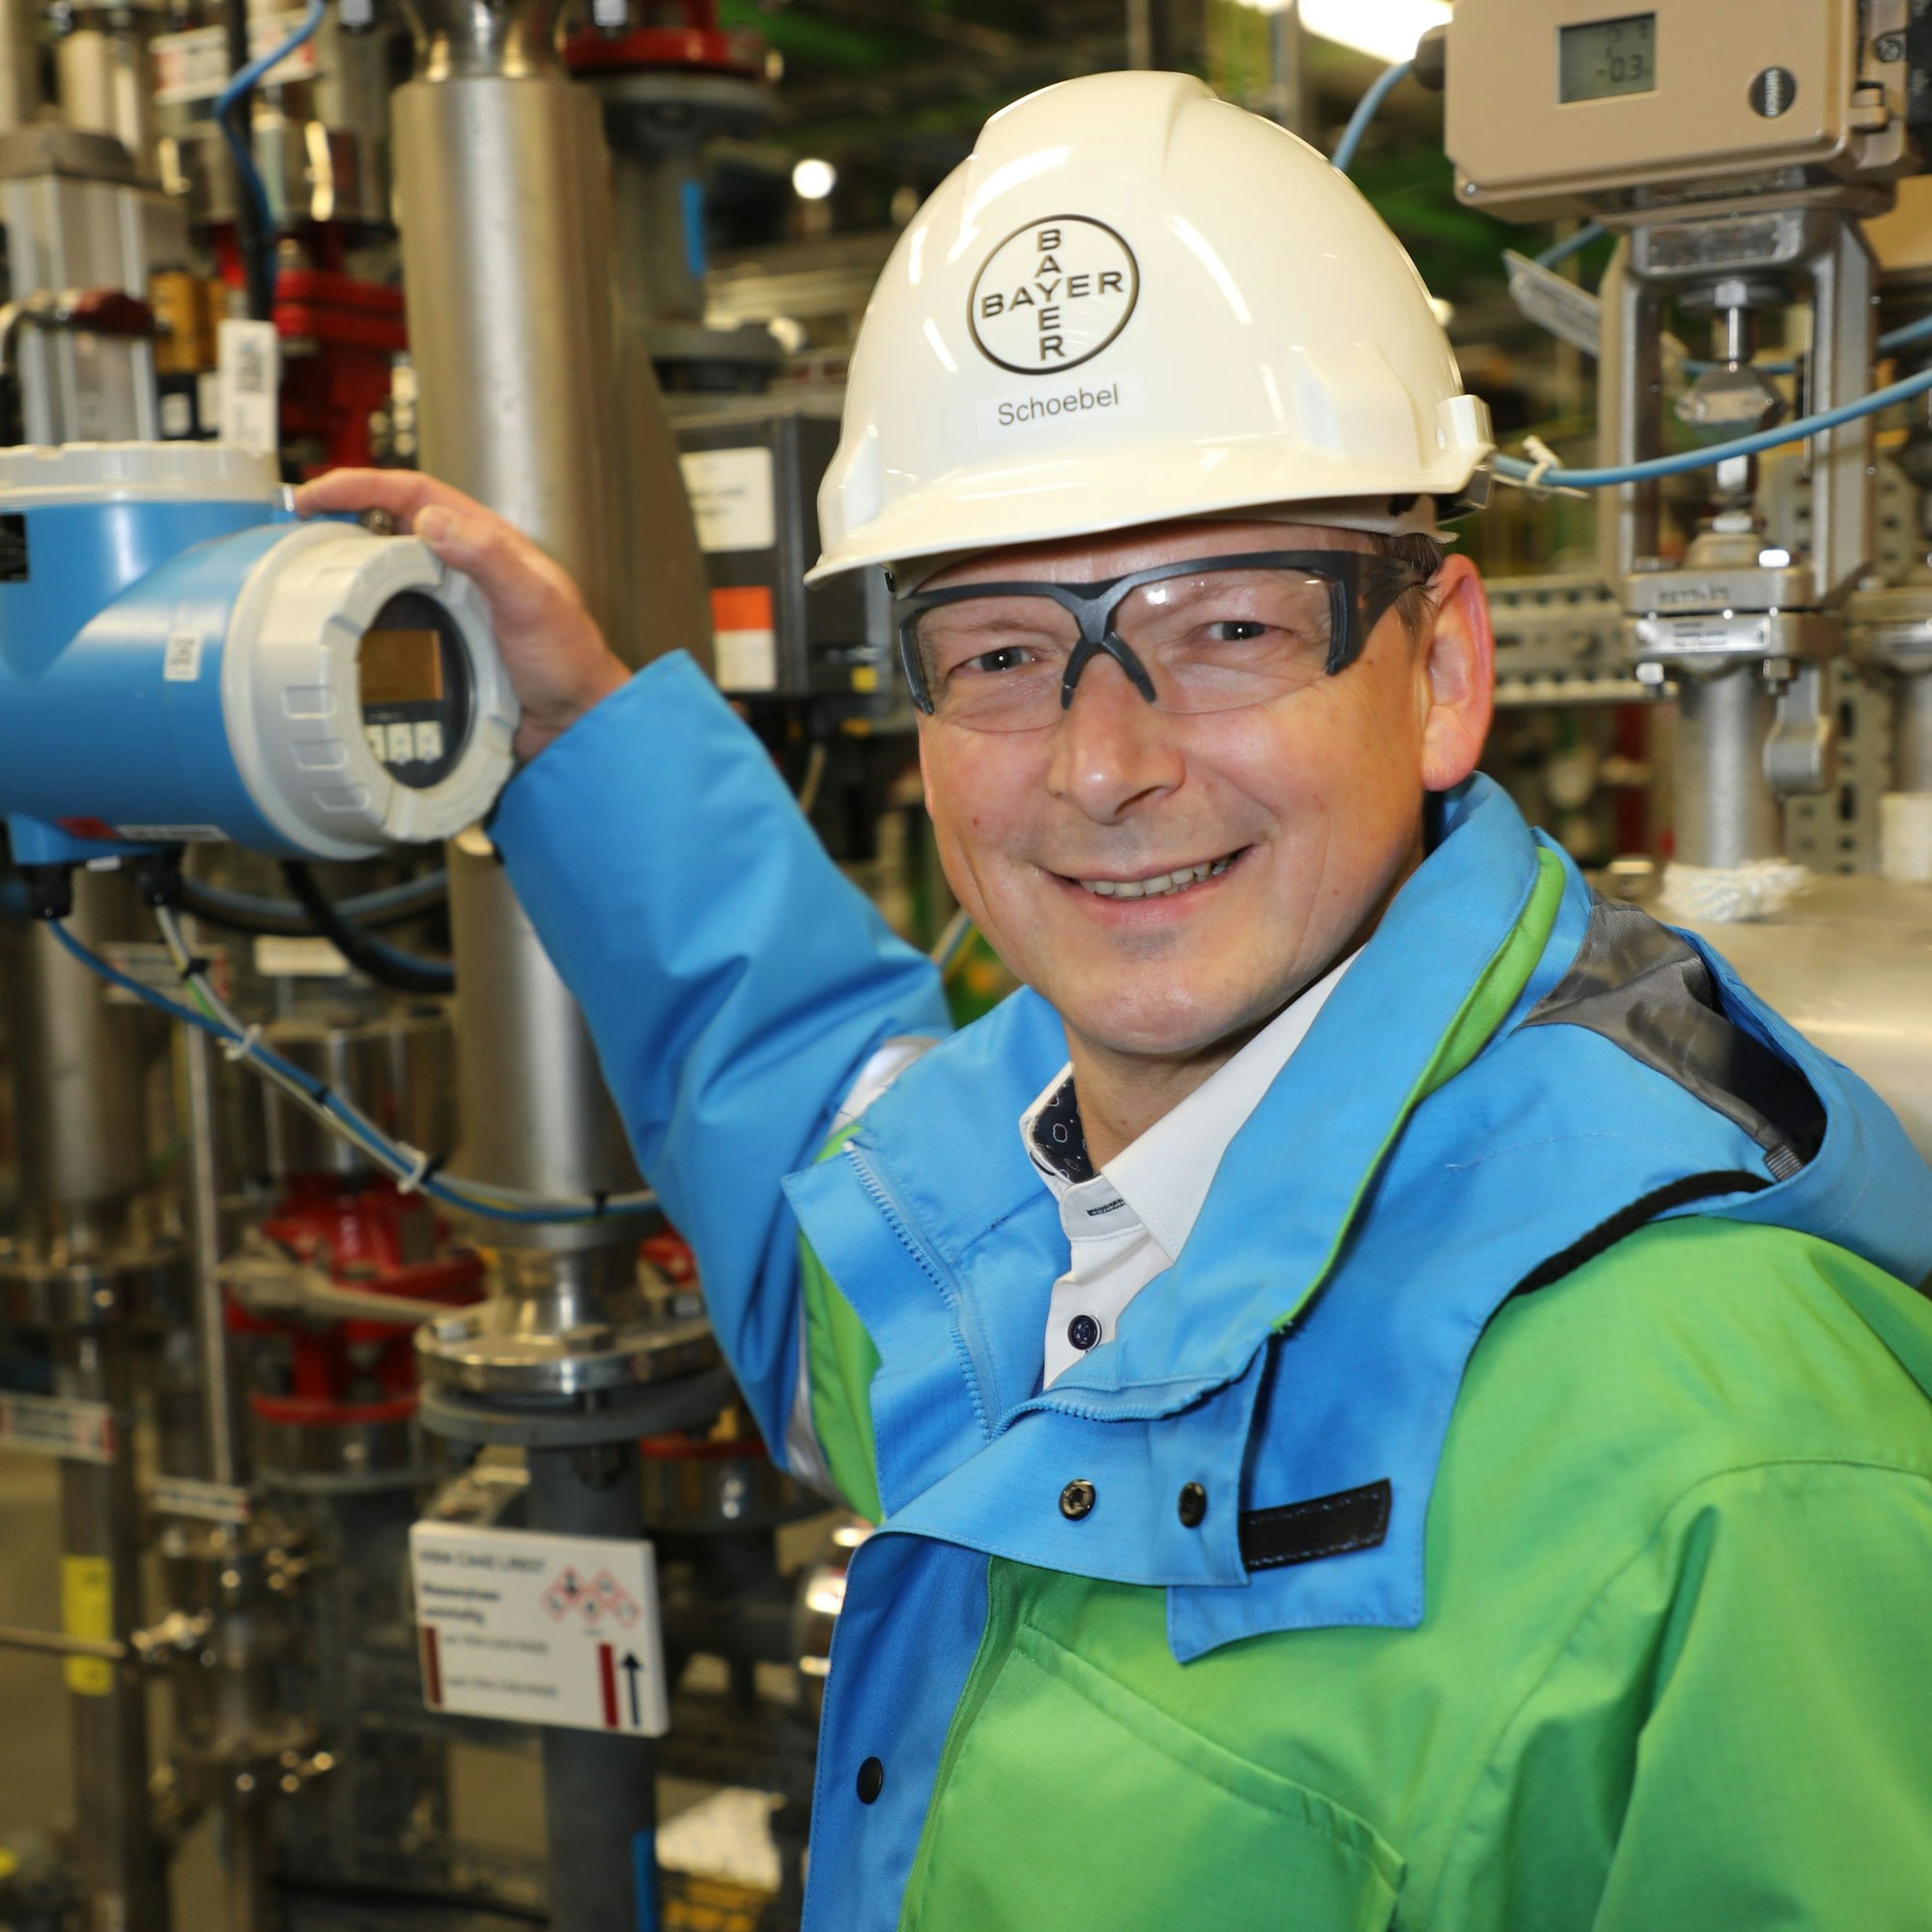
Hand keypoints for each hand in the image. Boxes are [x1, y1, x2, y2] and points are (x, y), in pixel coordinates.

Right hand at [295, 469, 631, 763]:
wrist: (577, 721)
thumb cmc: (571, 659)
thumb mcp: (534, 601)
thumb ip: (490, 559)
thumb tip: (433, 521)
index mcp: (485, 542)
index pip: (415, 494)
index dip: (363, 486)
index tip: (318, 493)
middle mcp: (463, 568)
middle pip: (389, 528)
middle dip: (341, 521)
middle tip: (297, 534)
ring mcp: (450, 605)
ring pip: (385, 573)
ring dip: (347, 569)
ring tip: (305, 576)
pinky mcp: (442, 642)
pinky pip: (392, 618)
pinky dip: (363, 616)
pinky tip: (343, 627)